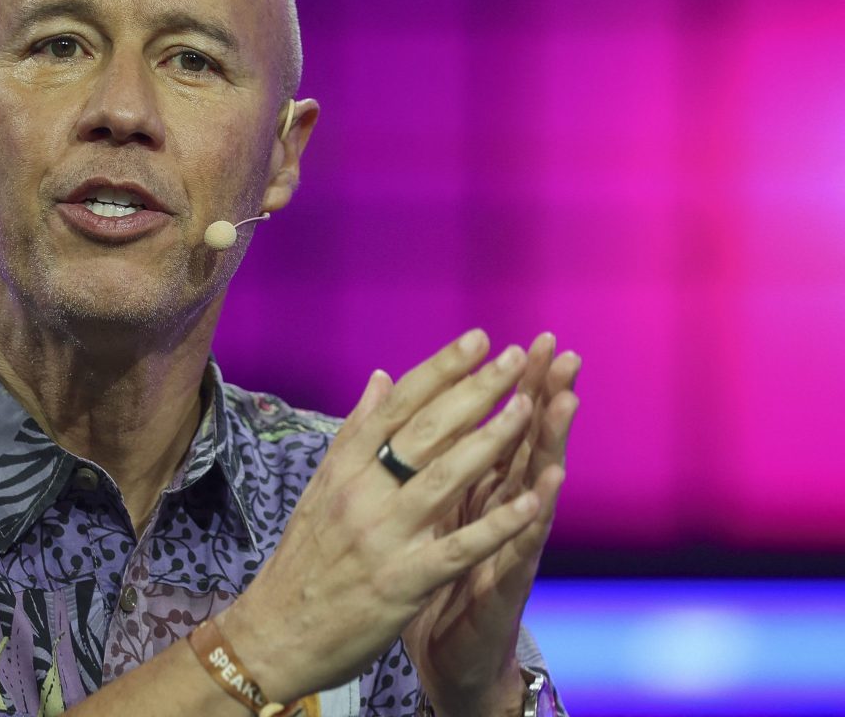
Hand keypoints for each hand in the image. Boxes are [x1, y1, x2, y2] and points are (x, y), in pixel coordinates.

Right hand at [218, 330, 542, 704]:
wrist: (275, 631)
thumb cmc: (303, 559)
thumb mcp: (322, 487)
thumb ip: (357, 432)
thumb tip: (383, 378)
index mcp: (343, 468)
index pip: (397, 406)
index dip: (439, 370)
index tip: (476, 340)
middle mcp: (361, 493)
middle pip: (424, 431)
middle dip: (473, 392)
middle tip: (512, 359)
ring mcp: (383, 537)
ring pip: (443, 478)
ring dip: (490, 441)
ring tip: (528, 409)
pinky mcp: (402, 582)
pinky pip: (457, 547)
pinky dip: (497, 525)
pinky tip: (531, 503)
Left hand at [402, 333, 580, 716]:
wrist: (447, 655)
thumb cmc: (438, 577)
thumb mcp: (431, 514)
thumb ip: (438, 464)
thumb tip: (428, 411)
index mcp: (478, 490)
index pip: (501, 427)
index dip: (518, 385)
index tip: (533, 339)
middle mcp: (501, 512)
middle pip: (525, 446)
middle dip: (544, 398)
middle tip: (565, 354)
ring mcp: (508, 546)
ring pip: (531, 488)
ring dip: (548, 443)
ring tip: (565, 400)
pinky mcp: (501, 584)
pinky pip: (516, 545)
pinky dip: (528, 515)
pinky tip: (547, 486)